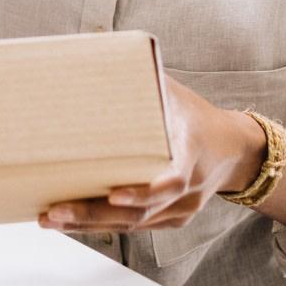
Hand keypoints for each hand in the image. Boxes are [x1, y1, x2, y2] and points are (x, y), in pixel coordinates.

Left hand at [39, 70, 266, 232]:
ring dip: (90, 225)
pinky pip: (136, 228)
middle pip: (142, 212)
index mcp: (192, 154)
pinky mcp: (173, 220)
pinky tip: (70, 223)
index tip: (115, 192)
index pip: (172, 181)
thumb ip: (143, 82)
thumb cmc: (195, 115)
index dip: (144, 191)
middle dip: (95, 213)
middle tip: (56, 210)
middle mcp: (189, 190)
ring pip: (134, 225)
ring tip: (50, 218)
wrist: (235, 150)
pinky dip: (102, 226)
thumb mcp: (175, 94)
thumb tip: (95, 58)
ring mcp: (182, 210)